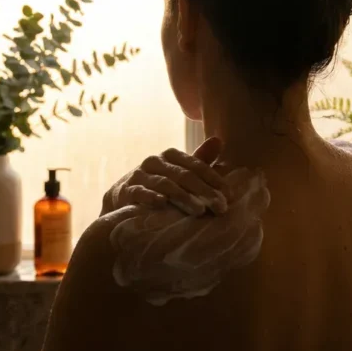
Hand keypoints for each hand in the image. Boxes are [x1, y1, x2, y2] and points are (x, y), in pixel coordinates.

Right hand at [101, 137, 227, 215]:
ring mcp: (140, 175)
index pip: (197, 165)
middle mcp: (156, 161)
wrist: (121, 199)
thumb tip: (219, 140)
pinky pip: (140, 192)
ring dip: (184, 197)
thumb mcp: (178, 172)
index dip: (214, 179)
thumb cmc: (157, 185)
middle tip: (220, 207)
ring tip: (200, 210)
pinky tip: (163, 204)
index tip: (229, 195)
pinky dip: (152, 197)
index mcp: (171, 156)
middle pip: (184, 175)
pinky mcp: (127, 190)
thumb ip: (199, 160)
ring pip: (166, 184)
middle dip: (205, 192)